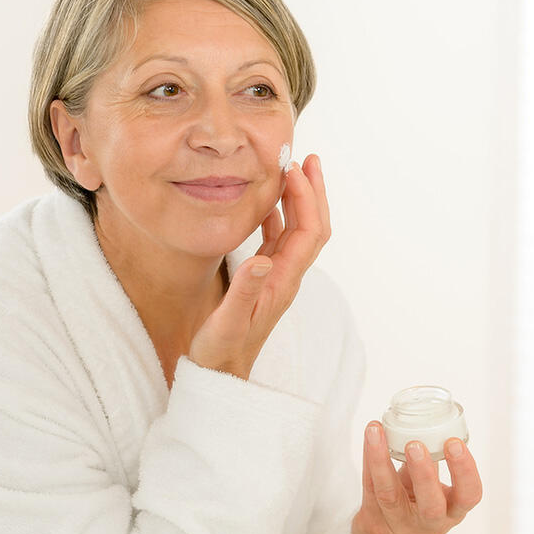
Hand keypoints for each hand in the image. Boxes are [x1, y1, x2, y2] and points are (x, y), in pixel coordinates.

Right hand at [188, 155, 330, 379]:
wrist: (220, 374)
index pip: (308, 232)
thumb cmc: (221, 351)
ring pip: (297, 231)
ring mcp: (277, 277)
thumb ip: (244, 291)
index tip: (294, 169)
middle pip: (312, 227)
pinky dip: (277, 216)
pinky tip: (266, 203)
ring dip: (299, 200)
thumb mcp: (228, 321)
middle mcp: (287, 277)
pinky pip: (277, 241)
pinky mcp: (264, 279)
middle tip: (308, 159)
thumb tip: (262, 260)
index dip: (306, 199)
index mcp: (283, 282)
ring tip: (292, 171)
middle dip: (313, 192)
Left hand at [351, 421, 482, 533]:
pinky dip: (369, 458)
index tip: (454, 442)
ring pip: (390, 496)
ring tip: (379, 432)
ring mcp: (399, 525)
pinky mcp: (373, 520)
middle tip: (416, 444)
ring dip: (383, 461)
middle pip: (430, 506)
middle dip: (425, 474)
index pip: (469, 495)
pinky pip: (369, 487)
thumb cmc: (418, 504)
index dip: (465, 470)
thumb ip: (436, 463)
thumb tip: (432, 418)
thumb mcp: (437, 491)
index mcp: (453, 511)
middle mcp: (429, 524)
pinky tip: (371, 436)